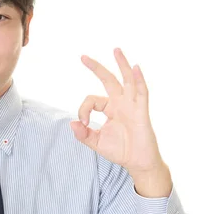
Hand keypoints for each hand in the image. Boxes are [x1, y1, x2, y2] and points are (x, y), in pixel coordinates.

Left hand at [70, 48, 172, 196]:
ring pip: (127, 80)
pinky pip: (142, 93)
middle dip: (97, 68)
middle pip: (109, 80)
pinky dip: (139, 80)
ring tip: (116, 50)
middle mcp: (121, 103)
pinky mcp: (142, 112)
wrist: (137, 163)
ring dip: (122, 64)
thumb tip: (72, 123)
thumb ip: (84, 135)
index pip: (92, 100)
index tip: (83, 123)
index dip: (83, 109)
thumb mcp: (97, 143)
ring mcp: (132, 105)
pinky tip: (135, 68)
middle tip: (83, 57)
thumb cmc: (120, 151)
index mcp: (110, 109)